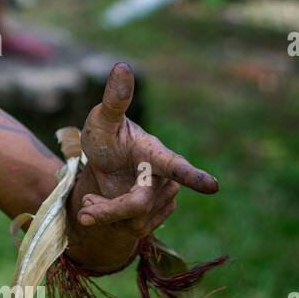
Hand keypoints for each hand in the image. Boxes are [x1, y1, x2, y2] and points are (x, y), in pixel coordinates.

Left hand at [67, 63, 218, 270]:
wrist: (104, 164)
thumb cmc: (106, 136)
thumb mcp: (103, 119)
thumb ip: (114, 99)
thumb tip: (121, 66)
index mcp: (156, 155)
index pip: (176, 166)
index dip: (193, 177)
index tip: (213, 186)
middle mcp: (165, 179)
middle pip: (138, 205)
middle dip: (109, 211)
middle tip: (85, 213)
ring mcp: (162, 200)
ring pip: (133, 221)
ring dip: (104, 215)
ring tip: (92, 203)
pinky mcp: (154, 218)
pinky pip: (131, 231)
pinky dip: (109, 223)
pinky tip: (101, 210)